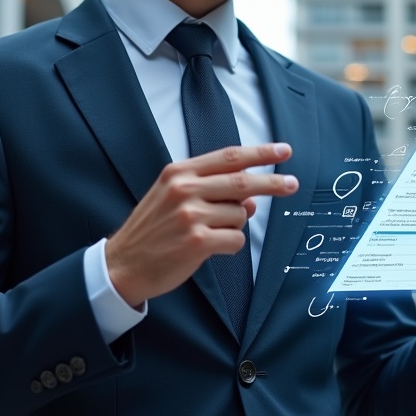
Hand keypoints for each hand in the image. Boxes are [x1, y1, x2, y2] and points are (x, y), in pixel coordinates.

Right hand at [105, 143, 298, 307]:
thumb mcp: (173, 199)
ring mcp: (190, 215)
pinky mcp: (197, 242)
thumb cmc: (152, 231)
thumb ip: (210, 192)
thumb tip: (250, 198)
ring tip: (208, 234)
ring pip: (240, 215)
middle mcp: (184, 189)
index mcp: (178, 172)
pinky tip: (209, 249)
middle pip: (243, 181)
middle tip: (292, 184)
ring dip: (234, 226)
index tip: (284, 150)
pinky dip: (230, 245)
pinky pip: (236, 240)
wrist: (123, 264)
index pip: (229, 157)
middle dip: (273, 183)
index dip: (260, 153)